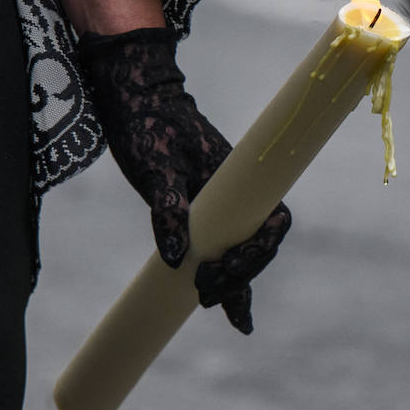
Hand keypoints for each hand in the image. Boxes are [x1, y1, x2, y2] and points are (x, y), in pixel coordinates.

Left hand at [77, 27, 291, 334]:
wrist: (137, 98)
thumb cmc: (149, 124)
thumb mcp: (156, 165)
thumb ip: (168, 207)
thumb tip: (177, 258)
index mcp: (241, 177)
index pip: (272, 222)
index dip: (258, 253)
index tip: (226, 268)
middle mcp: (240, 191)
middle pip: (261, 243)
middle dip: (242, 276)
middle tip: (207, 297)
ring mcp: (224, 201)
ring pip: (244, 248)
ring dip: (237, 281)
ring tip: (225, 312)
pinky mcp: (204, 208)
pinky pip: (223, 245)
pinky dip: (226, 275)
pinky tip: (223, 303)